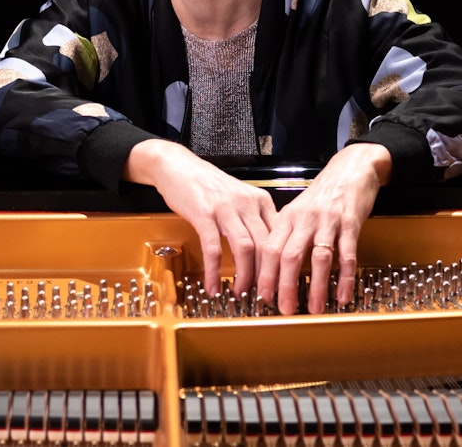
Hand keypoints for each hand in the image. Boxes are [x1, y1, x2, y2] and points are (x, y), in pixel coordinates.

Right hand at [124, 139, 276, 298]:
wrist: (178, 165)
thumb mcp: (240, 197)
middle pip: (267, 245)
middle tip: (266, 296)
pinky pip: (213, 248)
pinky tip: (213, 286)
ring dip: (245, 276)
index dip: (282, 263)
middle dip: (268, 276)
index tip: (282, 282)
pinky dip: (214, 272)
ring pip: (246, 248)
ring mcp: (226, 209)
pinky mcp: (204, 214)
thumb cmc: (208, 185)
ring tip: (242, 294)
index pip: (280, 236)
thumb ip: (255, 218)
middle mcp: (247, 204)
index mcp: (260, 200)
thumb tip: (269, 248)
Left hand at [257, 143, 389, 313]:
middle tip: (285, 309)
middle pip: (290, 256)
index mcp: (288, 217)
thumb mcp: (298, 210)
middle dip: (285, 286)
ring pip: (318, 258)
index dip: (265, 274)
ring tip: (314, 308)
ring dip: (316, 286)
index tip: (262, 296)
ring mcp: (328, 221)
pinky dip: (345, 277)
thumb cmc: (322, 194)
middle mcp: (305, 219)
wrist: (350, 169)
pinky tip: (342, 295)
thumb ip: (286, 235)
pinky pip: (347, 254)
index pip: (270, 249)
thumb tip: (272, 267)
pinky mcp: (351, 223)